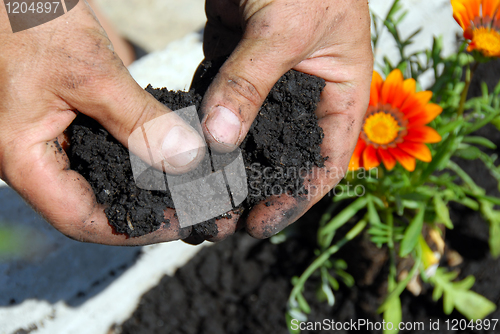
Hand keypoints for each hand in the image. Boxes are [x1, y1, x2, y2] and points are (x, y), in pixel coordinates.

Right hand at [0, 1, 206, 244]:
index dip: (135, 229)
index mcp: (26, 159)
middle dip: (151, 211)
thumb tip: (185, 158)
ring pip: (109, 179)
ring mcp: (60, 139)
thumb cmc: (24, 20)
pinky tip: (178, 156)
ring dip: (153, 186)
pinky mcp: (77, 119)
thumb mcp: (89, 72)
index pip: (82, 219)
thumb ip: (137, 119)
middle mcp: (42, 158)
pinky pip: (114, 148)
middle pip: (100, 204)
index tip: (182, 225)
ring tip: (198, 190)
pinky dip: (146, 155)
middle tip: (200, 210)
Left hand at [197, 0, 372, 240]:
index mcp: (340, 95)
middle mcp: (305, 96)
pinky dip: (204, 125)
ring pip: (248, 134)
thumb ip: (251, 83)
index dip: (296, 198)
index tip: (260, 225)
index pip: (324, 163)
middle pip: (282, 157)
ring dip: (225, 164)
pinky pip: (220, 103)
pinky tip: (184, 149)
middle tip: (220, 218)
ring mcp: (269, 82)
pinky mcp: (237, 65)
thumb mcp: (285, 29)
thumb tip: (219, 139)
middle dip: (255, 189)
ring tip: (197, 194)